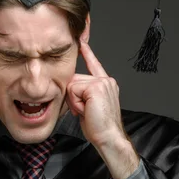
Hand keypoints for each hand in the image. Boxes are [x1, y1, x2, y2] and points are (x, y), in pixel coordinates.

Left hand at [66, 40, 138, 178]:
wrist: (108, 137)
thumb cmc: (98, 126)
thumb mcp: (89, 106)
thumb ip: (82, 93)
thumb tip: (70, 87)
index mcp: (106, 84)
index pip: (94, 65)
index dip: (87, 53)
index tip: (81, 41)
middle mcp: (106, 80)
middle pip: (74, 79)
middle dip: (74, 97)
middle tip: (86, 111)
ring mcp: (102, 82)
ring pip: (72, 85)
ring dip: (75, 101)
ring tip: (87, 111)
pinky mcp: (96, 86)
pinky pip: (73, 90)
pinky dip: (76, 103)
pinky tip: (87, 110)